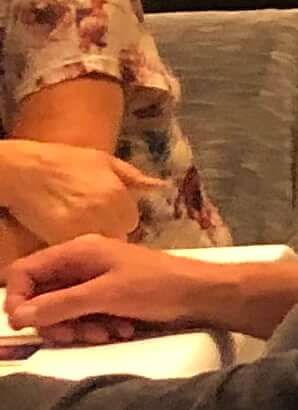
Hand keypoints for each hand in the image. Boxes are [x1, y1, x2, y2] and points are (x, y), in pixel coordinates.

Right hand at [0, 138, 158, 247]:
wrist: (24, 170)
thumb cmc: (63, 162)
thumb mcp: (103, 161)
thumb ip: (133, 177)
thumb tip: (160, 186)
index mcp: (118, 195)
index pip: (131, 221)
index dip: (118, 217)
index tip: (104, 212)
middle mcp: (106, 213)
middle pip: (118, 236)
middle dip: (107, 229)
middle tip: (88, 218)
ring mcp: (84, 227)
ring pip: (99, 245)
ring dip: (92, 238)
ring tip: (74, 222)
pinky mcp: (61, 238)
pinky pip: (76, 248)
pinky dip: (71, 243)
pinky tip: (61, 228)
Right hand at [8, 234, 195, 342]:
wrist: (204, 294)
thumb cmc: (158, 287)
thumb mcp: (106, 296)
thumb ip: (60, 305)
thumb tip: (18, 315)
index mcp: (77, 252)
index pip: (24, 271)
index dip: (18, 298)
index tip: (26, 324)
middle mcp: (82, 263)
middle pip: (42, 296)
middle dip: (55, 320)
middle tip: (75, 335)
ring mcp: (96, 280)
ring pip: (64, 310)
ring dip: (79, 327)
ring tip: (107, 332)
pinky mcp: (111, 297)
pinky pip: (87, 315)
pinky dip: (98, 326)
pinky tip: (120, 330)